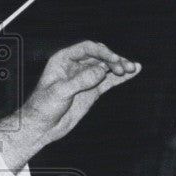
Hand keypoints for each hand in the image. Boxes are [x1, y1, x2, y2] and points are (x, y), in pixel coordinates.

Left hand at [0, 41, 140, 171]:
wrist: (41, 127)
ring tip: (134, 68)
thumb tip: (102, 71)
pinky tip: (134, 72)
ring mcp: (85, 78)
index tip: (114, 60)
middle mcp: (75, 66)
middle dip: (113, 60)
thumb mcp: (60, 92)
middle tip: (124, 68)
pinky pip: (109, 80)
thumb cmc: (43, 107)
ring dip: (120, 67)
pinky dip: (121, 77)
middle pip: (99, 56)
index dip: (102, 52)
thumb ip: (80, 81)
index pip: (87, 48)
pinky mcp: (92, 90)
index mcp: (63, 60)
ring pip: (106, 68)